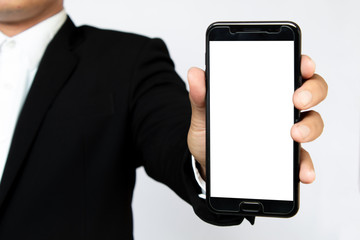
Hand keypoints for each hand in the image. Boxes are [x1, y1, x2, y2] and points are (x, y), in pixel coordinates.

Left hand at [187, 55, 327, 182]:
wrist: (206, 164)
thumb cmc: (211, 135)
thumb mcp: (203, 115)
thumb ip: (201, 97)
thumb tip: (194, 74)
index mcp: (263, 92)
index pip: (288, 70)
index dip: (301, 63)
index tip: (302, 64)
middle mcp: (279, 109)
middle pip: (310, 92)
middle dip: (311, 91)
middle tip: (297, 100)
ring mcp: (285, 133)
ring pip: (312, 123)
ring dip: (310, 127)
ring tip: (295, 135)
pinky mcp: (285, 158)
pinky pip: (302, 160)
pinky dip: (305, 165)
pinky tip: (301, 172)